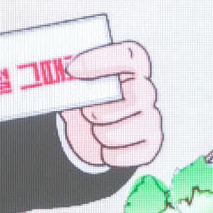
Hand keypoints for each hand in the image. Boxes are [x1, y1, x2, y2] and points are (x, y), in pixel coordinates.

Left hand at [61, 41, 163, 167]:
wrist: (92, 133)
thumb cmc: (87, 102)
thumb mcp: (77, 86)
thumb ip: (71, 80)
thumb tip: (60, 79)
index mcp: (132, 66)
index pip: (127, 56)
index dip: (100, 61)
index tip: (72, 69)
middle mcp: (147, 90)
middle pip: (135, 97)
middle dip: (99, 109)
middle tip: (86, 113)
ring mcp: (152, 118)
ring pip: (117, 132)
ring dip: (97, 134)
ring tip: (96, 129)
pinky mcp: (152, 144)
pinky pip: (121, 155)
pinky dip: (106, 154)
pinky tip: (106, 147)